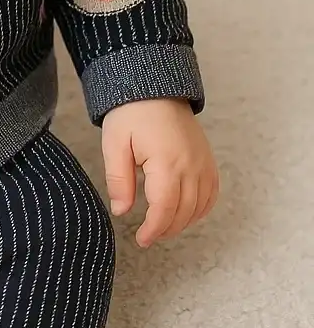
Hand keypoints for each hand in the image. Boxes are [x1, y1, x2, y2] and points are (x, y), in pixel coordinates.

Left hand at [101, 99, 218, 248]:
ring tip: (162, 227)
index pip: (165, 209)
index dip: (154, 229)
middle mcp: (191, 165)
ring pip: (201, 205)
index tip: (141, 240)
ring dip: (183, 222)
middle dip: (166, 229)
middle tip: (148, 237)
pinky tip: (185, 213)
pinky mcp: (208, 159)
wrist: (155, 87)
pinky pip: (212, 192)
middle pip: (185, 211)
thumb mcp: (115, 145)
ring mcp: (203, 162)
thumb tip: (121, 211)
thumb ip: (119, 179)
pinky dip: (201, 208)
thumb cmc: (131, 113)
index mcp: (167, 162)